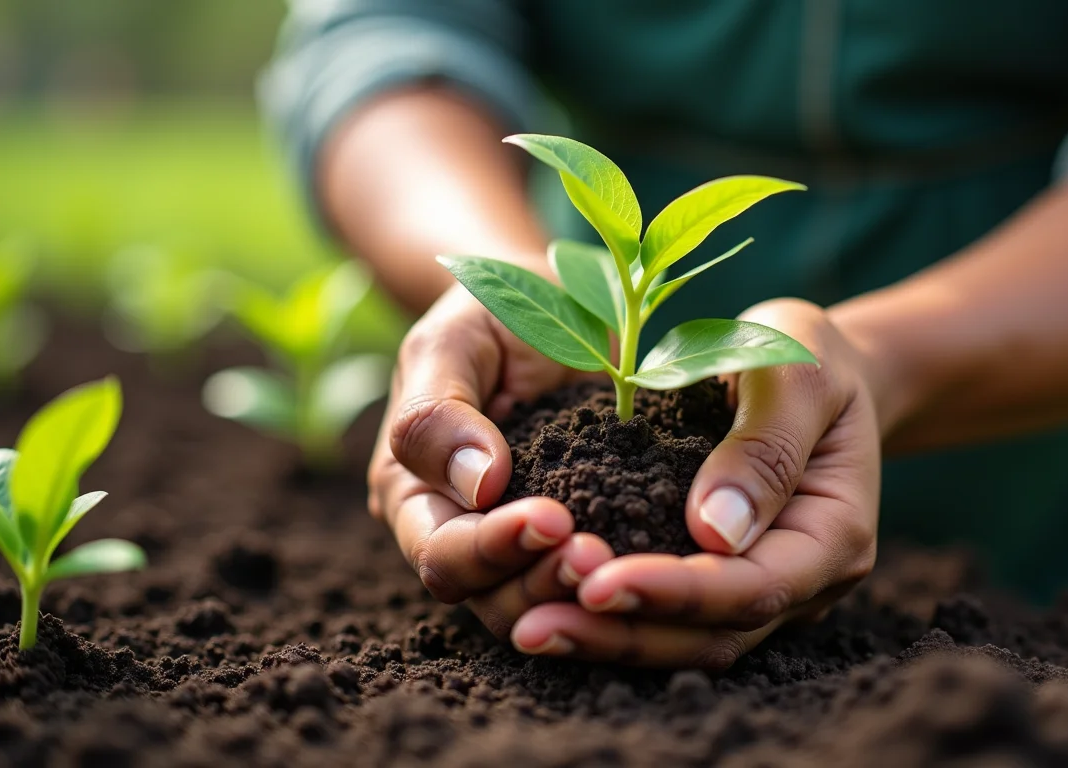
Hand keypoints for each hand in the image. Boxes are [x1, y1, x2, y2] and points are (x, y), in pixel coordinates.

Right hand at [368, 280, 614, 638]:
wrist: (551, 299)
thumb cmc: (487, 314)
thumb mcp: (451, 342)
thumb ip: (438, 411)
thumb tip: (477, 486)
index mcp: (412, 495)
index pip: (442, 554)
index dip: (492, 548)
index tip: (553, 518)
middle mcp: (461, 532)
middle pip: (490, 598)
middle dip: (542, 583)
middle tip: (597, 556)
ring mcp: (521, 541)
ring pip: (542, 604)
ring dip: (581, 593)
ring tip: (625, 565)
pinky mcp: (581, 531)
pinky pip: (592, 578)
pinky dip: (618, 582)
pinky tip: (655, 567)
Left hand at [508, 299, 879, 666]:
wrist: (816, 365)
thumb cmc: (808, 355)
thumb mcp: (795, 373)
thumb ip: (764, 446)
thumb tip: (715, 531)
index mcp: (832, 536)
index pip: (751, 588)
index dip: (674, 593)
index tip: (597, 583)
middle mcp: (803, 581)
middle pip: (711, 635)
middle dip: (622, 634)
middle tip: (532, 628)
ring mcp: (764, 588)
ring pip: (684, 640)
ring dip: (605, 638)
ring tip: (528, 628)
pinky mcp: (721, 578)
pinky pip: (666, 615)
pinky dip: (608, 616)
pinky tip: (545, 602)